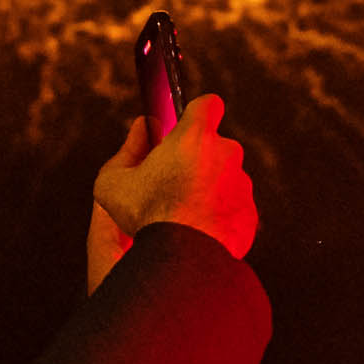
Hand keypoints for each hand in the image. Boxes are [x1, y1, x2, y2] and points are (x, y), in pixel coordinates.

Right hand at [91, 92, 257, 271]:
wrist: (183, 259)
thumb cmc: (147, 216)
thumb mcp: (113, 181)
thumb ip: (128, 148)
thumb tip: (140, 128)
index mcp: (195, 136)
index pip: (208, 104)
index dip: (197, 114)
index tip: (185, 128)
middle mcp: (226, 153)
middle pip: (216, 145)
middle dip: (199, 158)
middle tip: (174, 182)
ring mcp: (242, 184)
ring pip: (227, 177)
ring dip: (210, 188)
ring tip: (184, 213)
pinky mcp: (250, 212)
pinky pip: (234, 206)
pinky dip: (220, 214)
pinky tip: (198, 230)